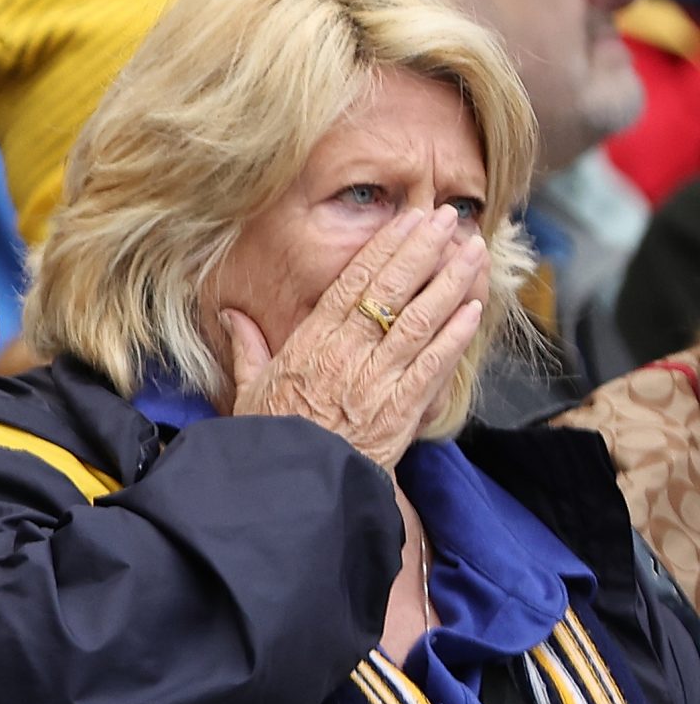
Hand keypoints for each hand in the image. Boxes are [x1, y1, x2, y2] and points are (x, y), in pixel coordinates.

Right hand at [224, 206, 487, 472]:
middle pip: (391, 290)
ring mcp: (376, 380)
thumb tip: (231, 315)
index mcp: (310, 342)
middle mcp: (346, 353)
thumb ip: (246, 347)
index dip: (384, 248)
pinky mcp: (400, 410)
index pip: (353, 282)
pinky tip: (473, 309)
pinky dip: (455, 336)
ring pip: (419, 320)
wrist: (293, 484)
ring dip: (449, 282)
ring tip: (472, 252)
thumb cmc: (271, 437)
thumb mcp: (248, 389)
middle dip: (423, 250)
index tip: (406, 220)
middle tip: (448, 219)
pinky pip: (433, 365)